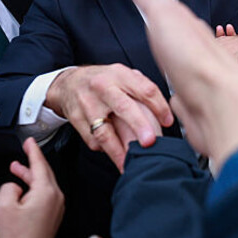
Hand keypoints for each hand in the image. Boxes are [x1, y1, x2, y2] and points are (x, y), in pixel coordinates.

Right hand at [0, 138, 64, 237]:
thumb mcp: (3, 205)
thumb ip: (9, 186)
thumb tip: (15, 185)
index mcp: (47, 192)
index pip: (40, 163)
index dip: (33, 150)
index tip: (29, 140)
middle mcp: (56, 198)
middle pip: (44, 172)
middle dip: (32, 160)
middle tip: (25, 149)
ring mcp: (56, 208)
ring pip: (44, 184)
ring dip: (30, 175)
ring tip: (16, 169)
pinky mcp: (53, 217)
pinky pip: (44, 195)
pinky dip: (33, 188)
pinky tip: (22, 190)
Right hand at [44, 64, 172, 170]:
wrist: (69, 83)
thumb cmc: (103, 81)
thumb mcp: (123, 76)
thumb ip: (143, 89)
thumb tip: (165, 113)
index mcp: (120, 75)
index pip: (145, 89)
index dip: (159, 107)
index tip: (168, 122)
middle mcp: (103, 87)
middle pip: (124, 107)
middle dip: (139, 126)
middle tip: (149, 142)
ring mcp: (87, 104)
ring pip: (104, 131)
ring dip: (118, 151)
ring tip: (129, 163)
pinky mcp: (76, 119)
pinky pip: (92, 140)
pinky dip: (105, 149)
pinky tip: (115, 154)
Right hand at [124, 0, 237, 167]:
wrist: (219, 105)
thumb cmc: (192, 58)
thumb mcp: (163, 14)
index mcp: (186, 27)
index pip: (169, 10)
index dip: (156, 2)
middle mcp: (194, 51)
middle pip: (175, 39)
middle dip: (164, 32)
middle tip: (152, 24)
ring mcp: (194, 80)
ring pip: (178, 68)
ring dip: (170, 65)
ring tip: (159, 62)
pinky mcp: (192, 105)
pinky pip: (178, 97)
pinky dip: (171, 95)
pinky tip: (166, 101)